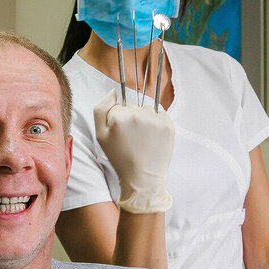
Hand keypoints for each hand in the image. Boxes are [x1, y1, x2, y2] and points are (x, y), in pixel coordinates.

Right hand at [93, 90, 173, 213]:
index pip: (117, 107)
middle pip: (132, 106)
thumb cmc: (120, 158)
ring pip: (146, 109)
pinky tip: (152, 137)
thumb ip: (101, 110)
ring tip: (142, 139)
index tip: (120, 134)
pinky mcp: (168, 124)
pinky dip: (156, 123)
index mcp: (119, 116)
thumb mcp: (100, 136)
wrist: (142, 177)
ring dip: (144, 119)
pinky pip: (160, 114)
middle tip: (131, 139)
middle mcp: (138, 114)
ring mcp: (155, 119)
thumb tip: (113, 91)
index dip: (117, 120)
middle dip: (130, 118)